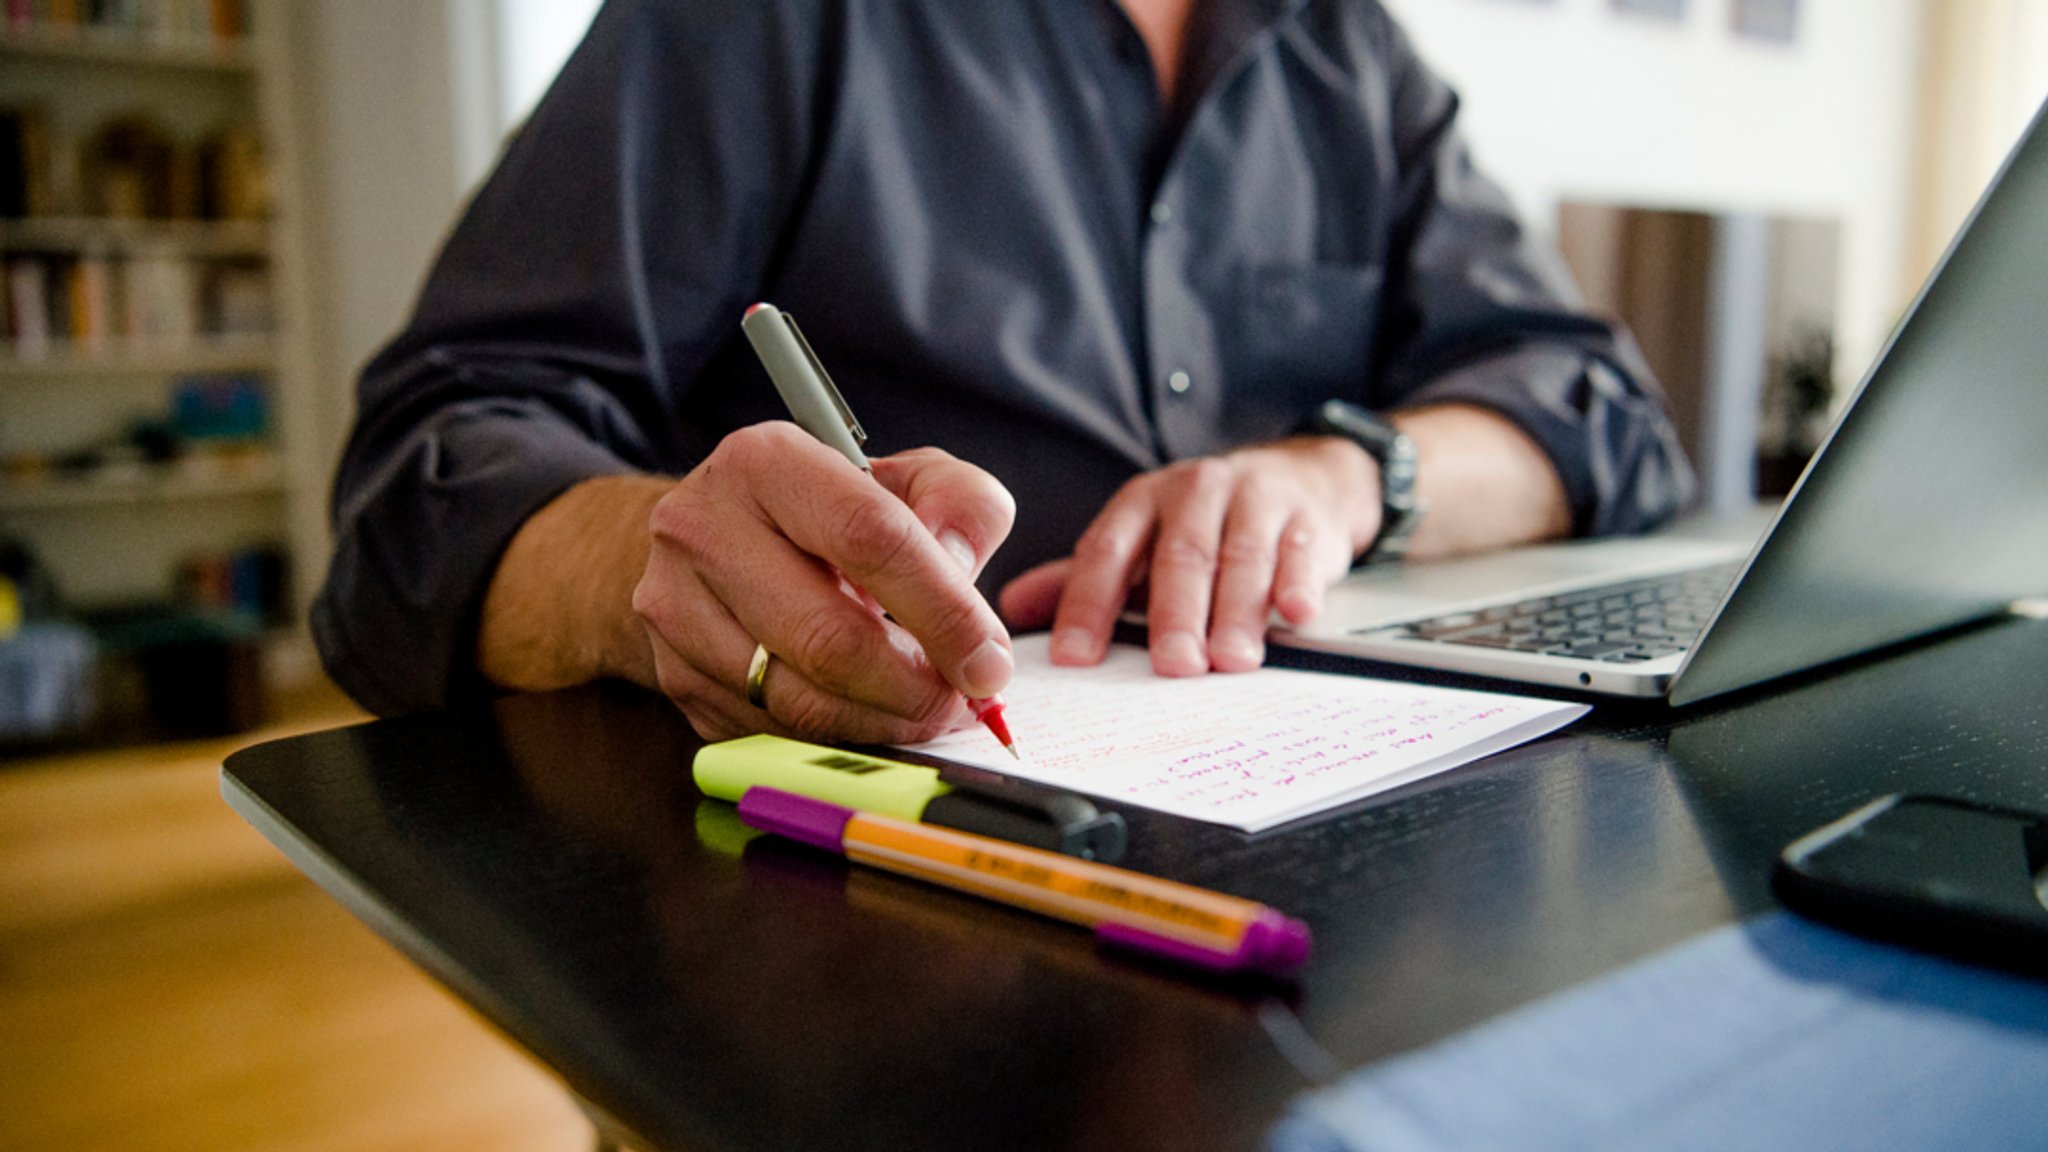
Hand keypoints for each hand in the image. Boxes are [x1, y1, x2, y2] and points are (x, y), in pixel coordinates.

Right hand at [632, 422, 1016, 742]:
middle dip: (915, 687)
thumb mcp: (907, 481)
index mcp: (765, 462)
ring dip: (882, 721)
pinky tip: (871, 716)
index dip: (943, 610)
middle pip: (827, 636)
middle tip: (965, 703)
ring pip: (798, 699)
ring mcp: (676, 608)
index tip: (990, 662)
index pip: (869, 538)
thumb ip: (962, 507)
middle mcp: (702, 529)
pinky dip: (837, 737)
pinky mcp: (673, 675)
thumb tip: (963, 571)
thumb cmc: (829, 512)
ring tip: (928, 711)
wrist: (714, 539)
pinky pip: (771, 731)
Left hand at [999, 437, 1377, 675]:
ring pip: (1241, 558)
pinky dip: (1299, 584)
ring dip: (1236, 612)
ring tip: (1231, 660)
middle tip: (1172, 666)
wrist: (1301, 479)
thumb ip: (1085, 578)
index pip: (1105, 551)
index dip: (1086, 604)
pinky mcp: (1307, 519)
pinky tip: (1296, 614)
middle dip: (1173, 615)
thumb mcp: (1141, 541)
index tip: (1074, 658)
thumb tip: (1012, 610)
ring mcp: (1254, 502)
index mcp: (1142, 501)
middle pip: (1180, 556)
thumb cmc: (1207, 524)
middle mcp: (1194, 493)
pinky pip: (1302, 554)